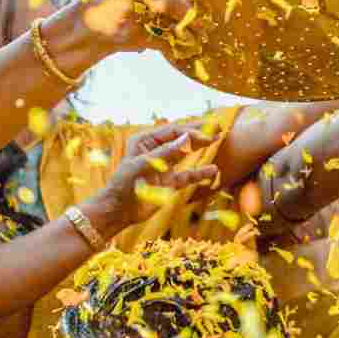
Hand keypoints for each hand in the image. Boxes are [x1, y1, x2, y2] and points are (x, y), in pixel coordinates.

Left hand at [86, 124, 220, 234]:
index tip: (207, 135)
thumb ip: (167, 152)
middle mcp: (155, 151)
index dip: (191, 132)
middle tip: (218, 127)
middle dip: (199, 133)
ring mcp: (163, 167)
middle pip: (181, 139)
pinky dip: (199, 173)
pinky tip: (212, 170)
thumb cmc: (126, 184)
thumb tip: (187, 138)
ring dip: (200, 148)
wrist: (120, 210)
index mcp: (145, 141)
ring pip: (186, 154)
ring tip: (217, 139)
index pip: (172, 132)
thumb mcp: (144, 164)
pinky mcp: (169, 183)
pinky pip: (187, 175)